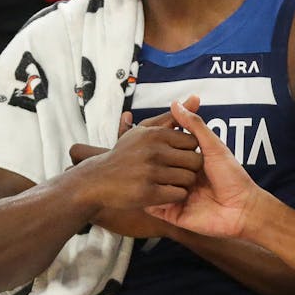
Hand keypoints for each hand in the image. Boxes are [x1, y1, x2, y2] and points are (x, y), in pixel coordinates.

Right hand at [66, 99, 203, 237]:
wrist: (97, 180)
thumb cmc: (126, 153)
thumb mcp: (145, 131)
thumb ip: (173, 117)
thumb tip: (197, 97)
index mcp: (155, 134)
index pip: (194, 141)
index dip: (189, 151)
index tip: (178, 156)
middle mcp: (153, 151)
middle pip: (196, 161)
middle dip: (190, 168)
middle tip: (177, 172)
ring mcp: (150, 172)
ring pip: (189, 179)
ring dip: (183, 184)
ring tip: (170, 182)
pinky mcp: (147, 193)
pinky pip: (179, 195)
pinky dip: (175, 197)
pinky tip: (165, 194)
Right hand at [145, 99, 261, 237]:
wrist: (241, 209)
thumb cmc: (232, 177)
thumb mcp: (213, 146)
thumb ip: (194, 125)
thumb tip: (176, 103)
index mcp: (185, 162)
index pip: (164, 149)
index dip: (166, 145)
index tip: (172, 145)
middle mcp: (177, 178)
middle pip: (158, 167)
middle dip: (172, 167)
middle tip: (196, 174)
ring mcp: (173, 196)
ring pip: (155, 185)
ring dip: (170, 184)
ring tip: (191, 188)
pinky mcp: (171, 213)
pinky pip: (154, 205)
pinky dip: (162, 200)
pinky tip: (178, 198)